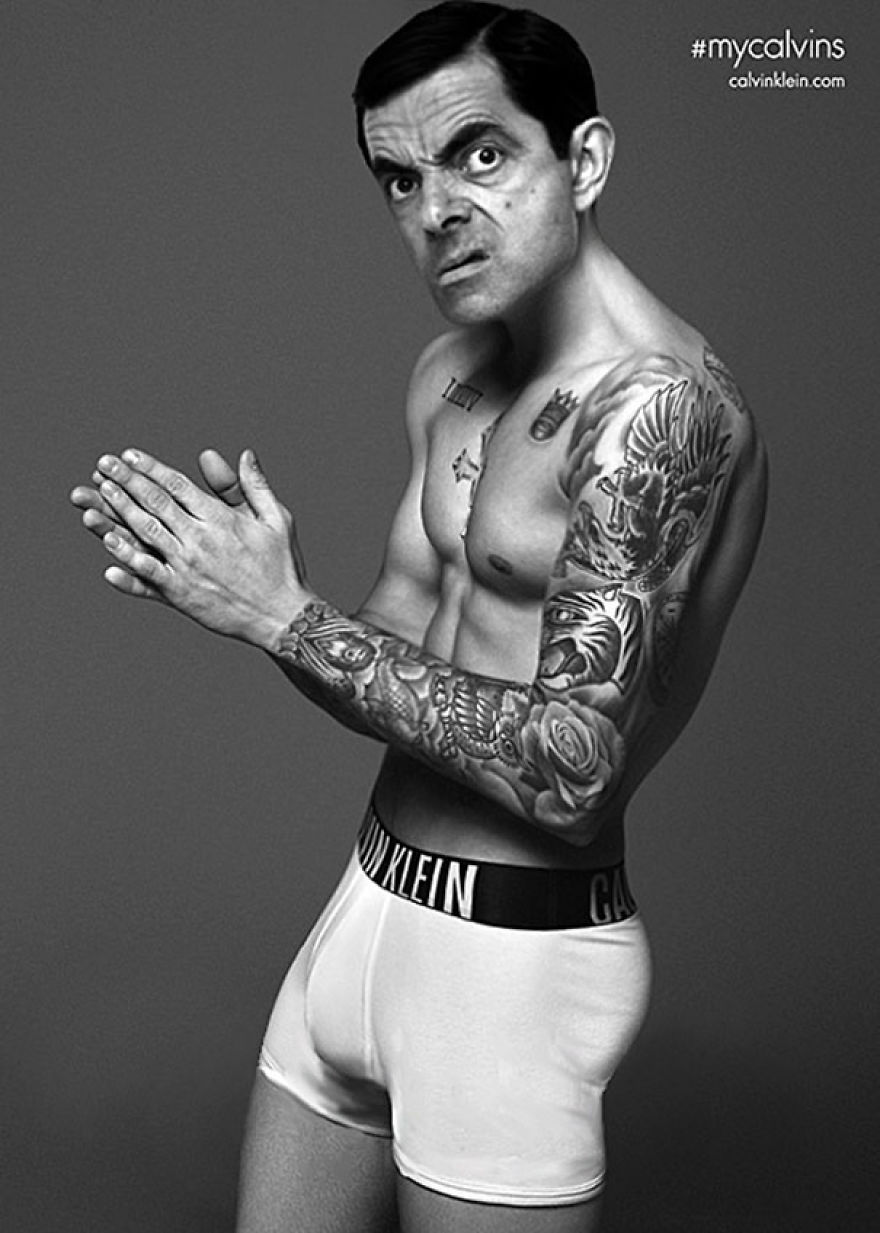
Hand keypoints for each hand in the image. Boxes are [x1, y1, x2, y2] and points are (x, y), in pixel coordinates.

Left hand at [79, 447, 310, 646]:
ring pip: (145, 533)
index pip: (178, 486)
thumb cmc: (282, 566)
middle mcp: (200, 541)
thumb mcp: (277, 519)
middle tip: (104, 464)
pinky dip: (126, 560)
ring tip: (97, 492)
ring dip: (118, 511)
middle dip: (126, 481)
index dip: (151, 468)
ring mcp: (187, 568)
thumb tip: (245, 453)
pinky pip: (146, 575)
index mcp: (222, 520)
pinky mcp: (180, 595)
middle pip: (156, 504)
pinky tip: (107, 544)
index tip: (129, 455)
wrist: (282, 616)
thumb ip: (254, 486)